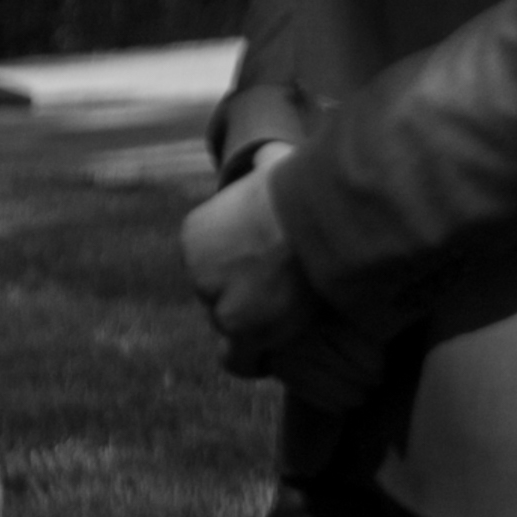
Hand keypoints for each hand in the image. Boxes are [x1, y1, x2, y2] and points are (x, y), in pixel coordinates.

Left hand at [180, 146, 315, 378]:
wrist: (320, 213)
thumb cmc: (309, 187)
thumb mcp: (274, 168)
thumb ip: (264, 171)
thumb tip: (268, 156)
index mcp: (197, 233)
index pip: (210, 268)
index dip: (242, 275)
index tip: (270, 277)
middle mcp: (197, 269)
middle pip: (218, 300)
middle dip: (249, 303)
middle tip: (286, 305)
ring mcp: (216, 301)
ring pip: (230, 330)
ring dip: (257, 333)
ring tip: (289, 333)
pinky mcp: (241, 329)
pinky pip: (242, 360)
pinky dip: (260, 360)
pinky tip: (282, 358)